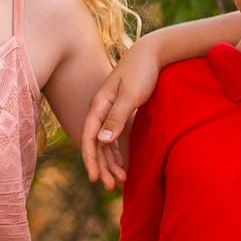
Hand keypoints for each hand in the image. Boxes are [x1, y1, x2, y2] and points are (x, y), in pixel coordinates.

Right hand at [82, 41, 165, 186]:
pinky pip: (114, 137)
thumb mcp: (130, 95)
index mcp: (99, 105)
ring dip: (110, 162)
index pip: (89, 137)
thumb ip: (116, 117)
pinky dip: (117, 153)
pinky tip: (124, 166)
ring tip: (120, 182)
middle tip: (111, 187)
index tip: (96, 178)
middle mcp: (101, 110)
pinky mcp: (121, 112)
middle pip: (96, 143)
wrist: (152, 53)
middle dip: (102, 166)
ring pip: (105, 143)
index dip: (91, 159)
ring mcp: (110, 111)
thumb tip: (101, 141)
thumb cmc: (142, 72)